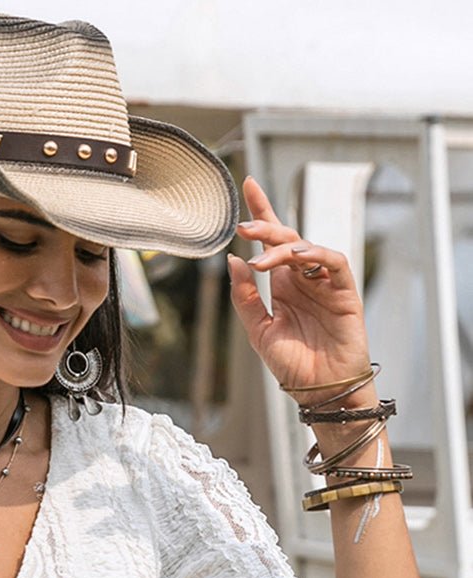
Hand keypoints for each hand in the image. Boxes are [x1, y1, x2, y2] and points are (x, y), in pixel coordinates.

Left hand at [227, 175, 373, 398]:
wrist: (320, 391)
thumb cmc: (293, 365)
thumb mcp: (259, 330)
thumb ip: (244, 296)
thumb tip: (233, 259)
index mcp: (283, 286)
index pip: (272, 242)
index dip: (263, 212)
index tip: (247, 186)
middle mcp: (304, 279)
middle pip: (288, 239)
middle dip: (267, 225)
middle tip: (245, 225)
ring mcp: (325, 284)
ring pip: (307, 248)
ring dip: (284, 246)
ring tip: (261, 256)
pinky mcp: (345, 292)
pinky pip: (333, 262)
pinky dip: (316, 255)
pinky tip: (296, 258)